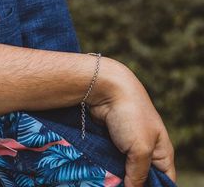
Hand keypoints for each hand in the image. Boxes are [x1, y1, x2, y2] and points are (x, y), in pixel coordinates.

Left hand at [90, 58, 175, 186]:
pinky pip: (110, 159)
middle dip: (131, 183)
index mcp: (162, 154)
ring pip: (123, 169)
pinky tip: (99, 173)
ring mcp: (127, 145)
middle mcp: (146, 150)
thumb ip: (138, 173)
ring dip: (116, 176)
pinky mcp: (111, 140)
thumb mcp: (140, 150)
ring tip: (108, 182)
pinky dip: (106, 166)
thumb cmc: (130, 116)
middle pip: (142, 177)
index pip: (165, 182)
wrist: (106, 88)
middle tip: (117, 186)